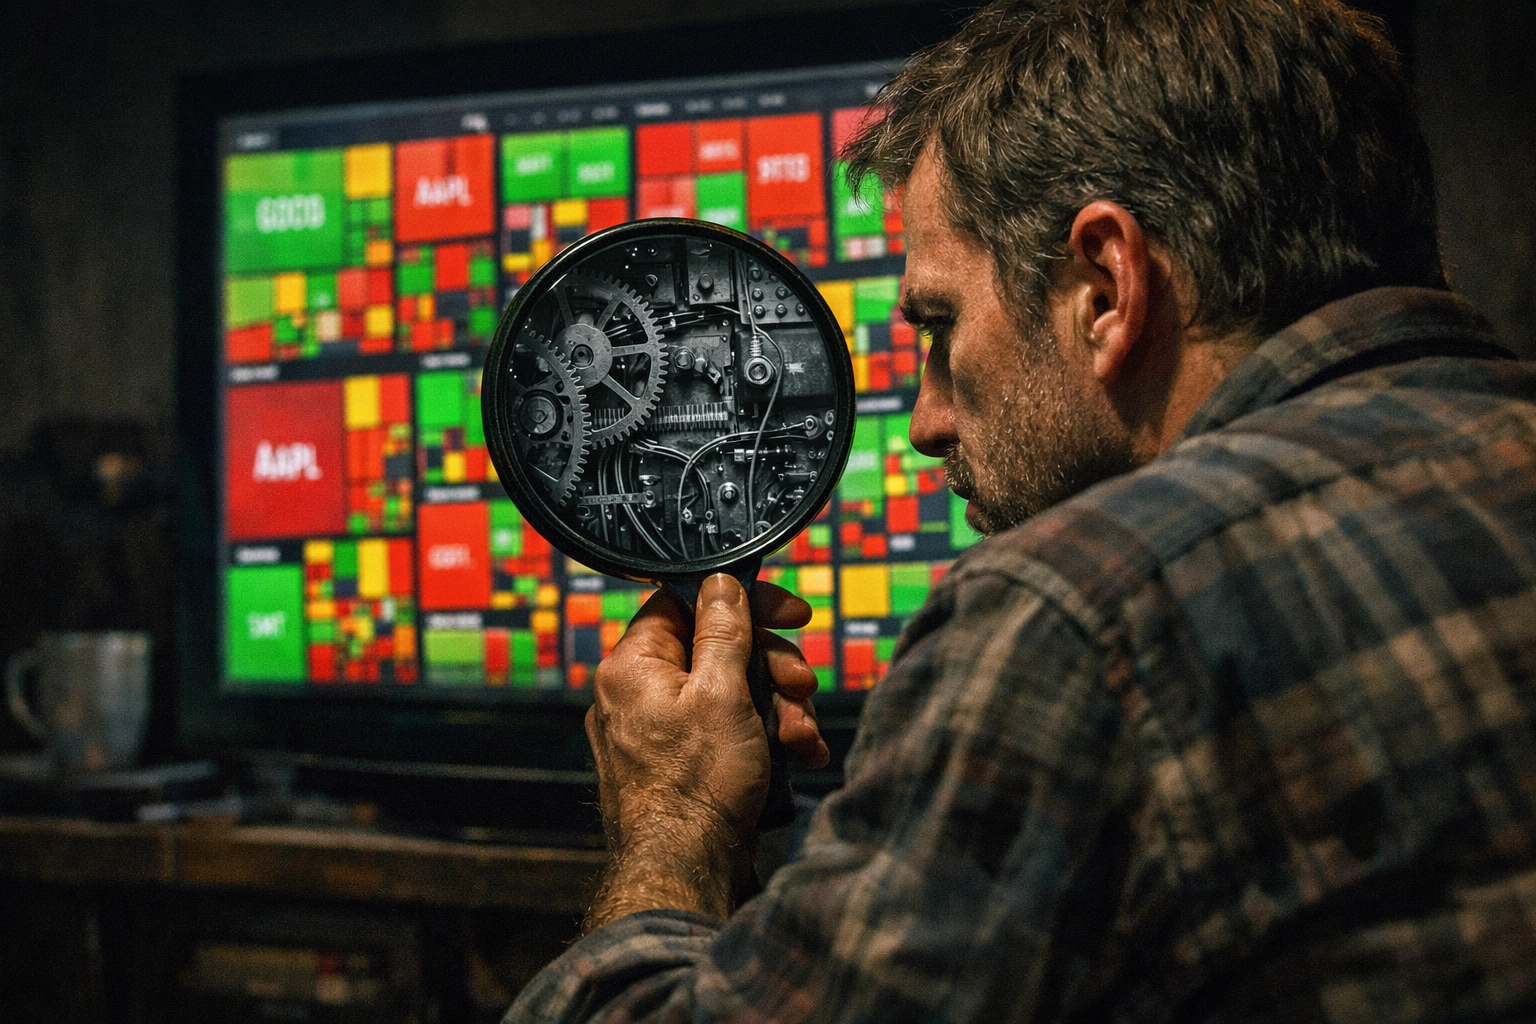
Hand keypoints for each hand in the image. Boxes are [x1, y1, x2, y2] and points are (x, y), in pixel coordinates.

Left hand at [581, 574, 827, 929]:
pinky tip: (798, 757)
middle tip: (803, 685)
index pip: (685, 603)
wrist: (685, 873)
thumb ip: (724, 631)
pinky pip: (724, 733)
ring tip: (802, 737)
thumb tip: (721, 581)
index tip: (790, 615)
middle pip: (716, 651)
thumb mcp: (723, 692)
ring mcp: (656, 733)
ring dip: (777, 709)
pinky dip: (763, 740)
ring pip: (728, 694)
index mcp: (632, 665)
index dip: (743, 604)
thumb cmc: (696, 785)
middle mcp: (636, 695)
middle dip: (771, 668)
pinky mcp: (678, 767)